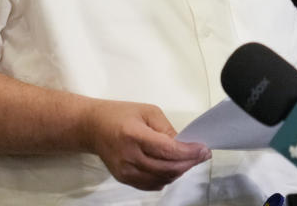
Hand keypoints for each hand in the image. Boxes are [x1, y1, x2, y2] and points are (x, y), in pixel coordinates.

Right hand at [81, 99, 211, 190]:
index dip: (188, 152)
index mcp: (134, 135)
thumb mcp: (147, 111)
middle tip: (202, 155)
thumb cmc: (120, 114)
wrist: (92, 127)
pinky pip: (151, 185)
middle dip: (189, 163)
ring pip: (161, 179)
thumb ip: (166, 129)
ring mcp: (125, 171)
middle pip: (166, 168)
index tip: (204, 150)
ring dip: (179, 172)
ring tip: (189, 160)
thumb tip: (183, 145)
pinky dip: (166, 178)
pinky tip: (172, 168)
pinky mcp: (124, 179)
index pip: (167, 150)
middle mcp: (129, 157)